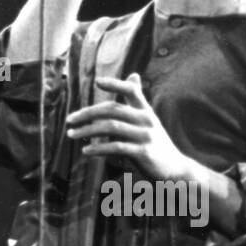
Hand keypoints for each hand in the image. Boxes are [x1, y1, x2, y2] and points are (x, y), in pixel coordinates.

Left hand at [65, 73, 190, 180]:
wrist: (176, 169)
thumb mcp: (149, 120)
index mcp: (146, 111)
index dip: (115, 84)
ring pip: (111, 127)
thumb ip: (138, 101)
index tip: (97, 82)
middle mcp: (146, 120)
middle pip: (112, 110)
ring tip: (71, 135)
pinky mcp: (143, 152)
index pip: (131, 90)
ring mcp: (145, 136)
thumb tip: (133, 75)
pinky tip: (86, 150)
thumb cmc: (156, 143)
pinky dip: (98, 148)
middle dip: (87, 114)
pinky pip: (116, 147)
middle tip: (69, 120)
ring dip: (87, 130)